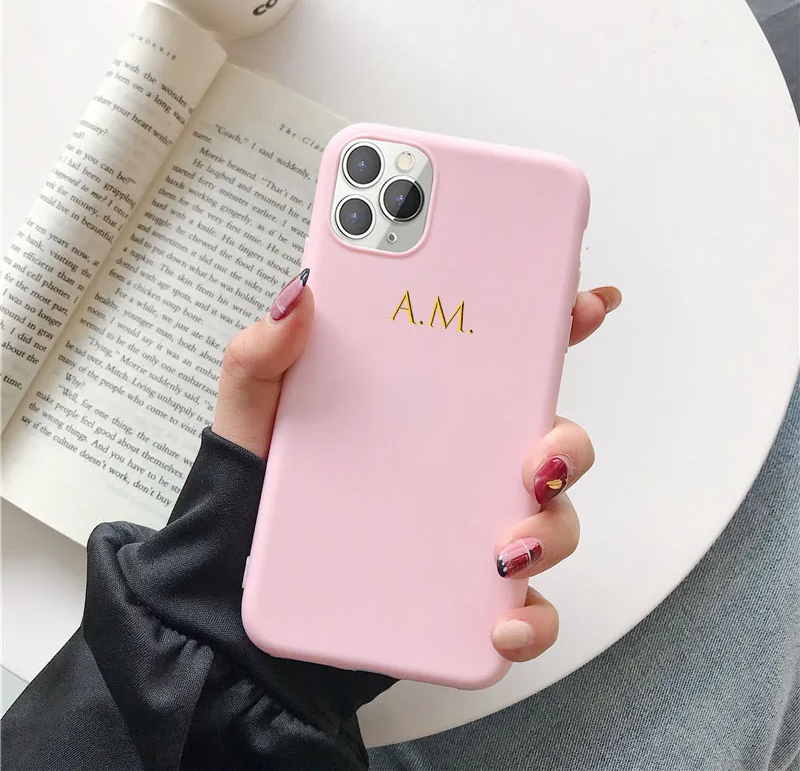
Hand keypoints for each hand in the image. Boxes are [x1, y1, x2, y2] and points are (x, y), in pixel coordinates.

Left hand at [213, 272, 620, 663]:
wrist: (234, 591)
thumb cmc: (255, 493)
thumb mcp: (252, 414)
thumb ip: (263, 355)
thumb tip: (298, 299)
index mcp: (425, 405)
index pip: (501, 358)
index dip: (553, 325)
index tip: (584, 304)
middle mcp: (459, 463)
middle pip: (547, 440)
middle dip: (568, 443)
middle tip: (540, 458)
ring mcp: (468, 528)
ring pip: (550, 520)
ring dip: (551, 530)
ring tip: (506, 547)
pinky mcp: (462, 595)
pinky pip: (524, 608)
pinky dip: (529, 618)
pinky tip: (498, 620)